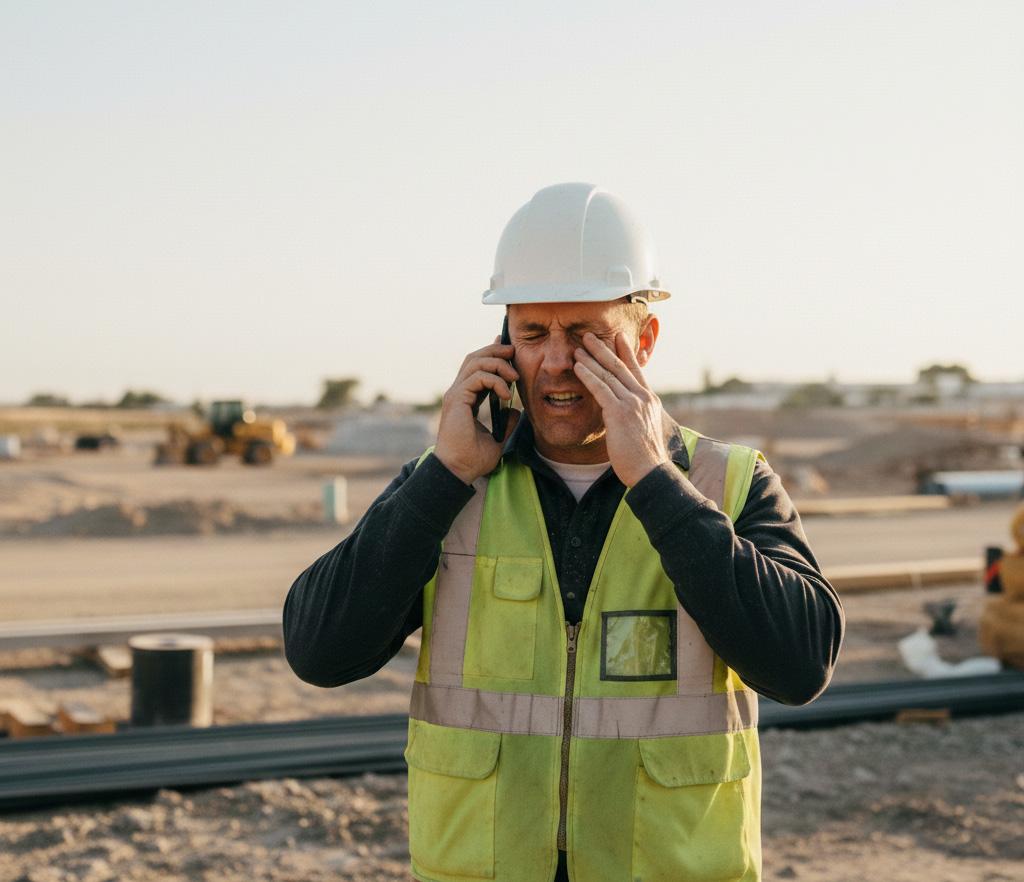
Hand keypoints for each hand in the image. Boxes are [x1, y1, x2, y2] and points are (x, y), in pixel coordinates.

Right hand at [434, 338, 519, 483]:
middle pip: (475, 358)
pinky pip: (477, 378)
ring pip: (475, 362)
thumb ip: (505, 423)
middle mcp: (458, 392)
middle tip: (514, 352)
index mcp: (465, 399)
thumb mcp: (497, 439)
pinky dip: (495, 381)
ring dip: (498, 363)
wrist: (458, 471)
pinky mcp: (456, 399)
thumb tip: (516, 411)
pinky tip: (506, 394)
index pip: (478, 368)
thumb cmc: (472, 459)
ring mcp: (455, 394)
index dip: (493, 354)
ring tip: (515, 376)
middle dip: (496, 349)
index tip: (509, 349)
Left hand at [572, 331, 667, 486]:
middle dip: (604, 349)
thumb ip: (634, 415)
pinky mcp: (619, 413)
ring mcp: (632, 403)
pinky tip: (578, 367)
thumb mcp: (643, 429)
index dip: (626, 352)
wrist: (650, 472)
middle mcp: (643, 397)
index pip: (636, 370)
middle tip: (590, 335)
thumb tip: (623, 413)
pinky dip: (588, 376)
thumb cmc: (644, 458)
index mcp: (650, 400)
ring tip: (578, 348)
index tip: (618, 337)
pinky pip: (600, 389)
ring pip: (609, 375)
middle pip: (621, 367)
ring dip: (592, 359)